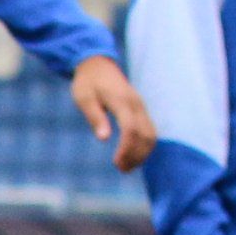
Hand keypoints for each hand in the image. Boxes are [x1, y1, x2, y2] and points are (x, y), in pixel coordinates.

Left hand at [70, 56, 153, 171]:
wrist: (98, 65)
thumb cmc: (87, 83)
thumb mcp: (84, 98)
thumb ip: (95, 117)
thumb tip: (104, 138)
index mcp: (121, 101)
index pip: (130, 129)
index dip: (126, 148)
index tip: (116, 163)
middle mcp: (136, 104)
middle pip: (145, 134)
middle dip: (135, 155)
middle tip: (121, 169)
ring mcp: (141, 107)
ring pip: (151, 134)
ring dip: (142, 153)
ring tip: (126, 167)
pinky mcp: (142, 110)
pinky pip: (150, 130)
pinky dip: (145, 146)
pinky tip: (132, 156)